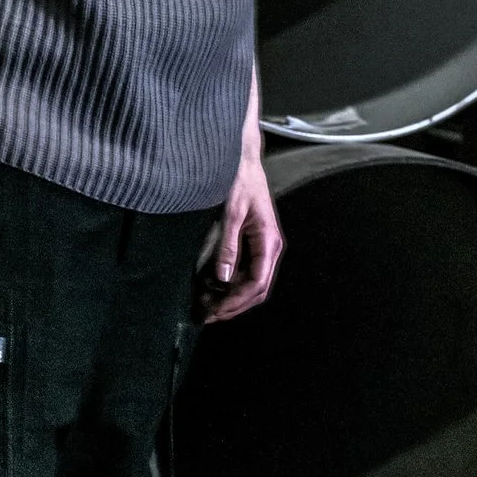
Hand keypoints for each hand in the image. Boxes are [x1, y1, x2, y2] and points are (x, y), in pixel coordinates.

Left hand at [198, 145, 279, 319]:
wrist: (243, 161)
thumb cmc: (239, 182)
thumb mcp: (230, 213)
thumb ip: (227, 245)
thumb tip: (223, 278)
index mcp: (269, 241)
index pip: (258, 282)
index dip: (237, 300)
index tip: (215, 310)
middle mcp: (270, 248)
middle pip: (257, 290)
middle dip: (233, 306)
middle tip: (206, 315)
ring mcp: (263, 248)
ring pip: (252, 285)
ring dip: (231, 299)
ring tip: (206, 307)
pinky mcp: (253, 245)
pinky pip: (246, 274)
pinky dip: (230, 286)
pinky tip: (212, 290)